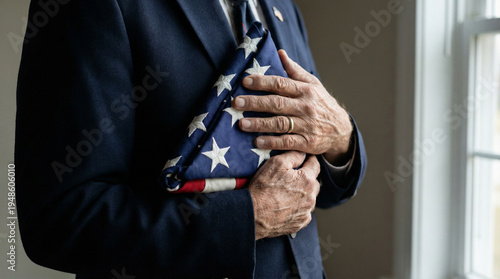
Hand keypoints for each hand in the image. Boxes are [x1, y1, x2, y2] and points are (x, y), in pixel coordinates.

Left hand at [233, 50, 352, 164]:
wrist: (341, 130)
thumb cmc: (322, 104)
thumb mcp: (313, 84)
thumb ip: (295, 71)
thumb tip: (280, 53)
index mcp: (305, 90)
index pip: (281, 84)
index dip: (262, 82)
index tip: (245, 82)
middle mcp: (305, 107)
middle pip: (277, 104)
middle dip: (255, 103)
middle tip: (237, 102)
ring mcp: (306, 125)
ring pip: (280, 124)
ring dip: (260, 124)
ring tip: (242, 123)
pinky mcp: (307, 142)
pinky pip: (287, 142)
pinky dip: (272, 142)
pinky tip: (258, 141)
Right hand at [248, 151, 320, 239]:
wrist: (254, 214)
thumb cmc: (263, 189)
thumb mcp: (276, 164)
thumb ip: (293, 156)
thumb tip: (302, 153)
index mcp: (307, 180)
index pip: (315, 164)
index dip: (308, 160)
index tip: (303, 160)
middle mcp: (311, 196)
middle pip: (314, 182)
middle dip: (306, 178)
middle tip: (291, 178)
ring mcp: (306, 211)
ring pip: (310, 198)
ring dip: (302, 194)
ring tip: (286, 193)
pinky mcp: (300, 223)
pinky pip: (304, 212)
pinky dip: (298, 208)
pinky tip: (286, 206)